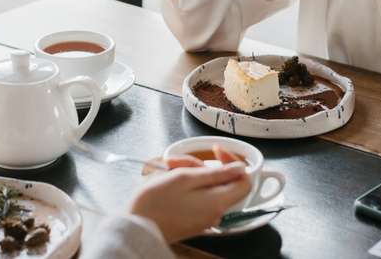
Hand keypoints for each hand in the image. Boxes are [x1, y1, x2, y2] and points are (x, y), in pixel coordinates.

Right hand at [128, 158, 250, 242]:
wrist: (135, 228)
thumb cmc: (155, 202)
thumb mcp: (185, 178)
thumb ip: (216, 173)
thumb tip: (241, 169)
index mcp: (218, 203)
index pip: (244, 181)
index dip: (233, 162)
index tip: (216, 152)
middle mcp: (215, 213)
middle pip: (221, 181)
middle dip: (201, 165)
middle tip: (176, 161)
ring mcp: (204, 218)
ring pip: (207, 187)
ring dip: (190, 173)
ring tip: (167, 169)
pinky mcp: (193, 220)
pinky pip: (198, 197)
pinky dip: (186, 185)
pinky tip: (168, 180)